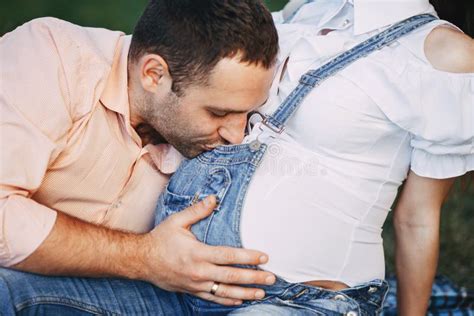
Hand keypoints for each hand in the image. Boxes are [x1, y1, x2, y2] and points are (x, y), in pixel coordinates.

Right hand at [138, 195, 275, 305]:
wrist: (141, 261)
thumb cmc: (160, 239)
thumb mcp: (177, 221)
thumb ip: (197, 210)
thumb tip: (214, 198)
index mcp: (197, 253)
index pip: (228, 256)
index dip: (248, 257)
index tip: (264, 257)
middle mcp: (198, 271)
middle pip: (232, 276)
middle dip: (254, 278)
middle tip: (271, 278)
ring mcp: (195, 284)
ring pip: (225, 292)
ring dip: (246, 292)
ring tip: (262, 292)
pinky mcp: (191, 291)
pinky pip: (213, 298)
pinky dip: (228, 300)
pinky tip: (241, 300)